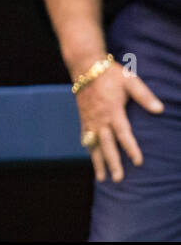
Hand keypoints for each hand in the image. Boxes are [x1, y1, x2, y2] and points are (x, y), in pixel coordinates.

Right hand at [75, 62, 163, 182]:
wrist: (84, 66)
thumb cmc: (110, 74)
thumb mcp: (130, 80)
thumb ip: (144, 95)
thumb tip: (160, 109)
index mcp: (112, 110)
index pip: (123, 133)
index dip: (131, 148)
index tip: (138, 162)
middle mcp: (100, 118)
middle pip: (107, 145)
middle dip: (113, 162)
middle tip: (119, 179)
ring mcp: (90, 120)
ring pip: (93, 145)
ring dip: (98, 162)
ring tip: (103, 178)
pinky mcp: (84, 118)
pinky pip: (86, 138)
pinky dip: (89, 150)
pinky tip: (93, 159)